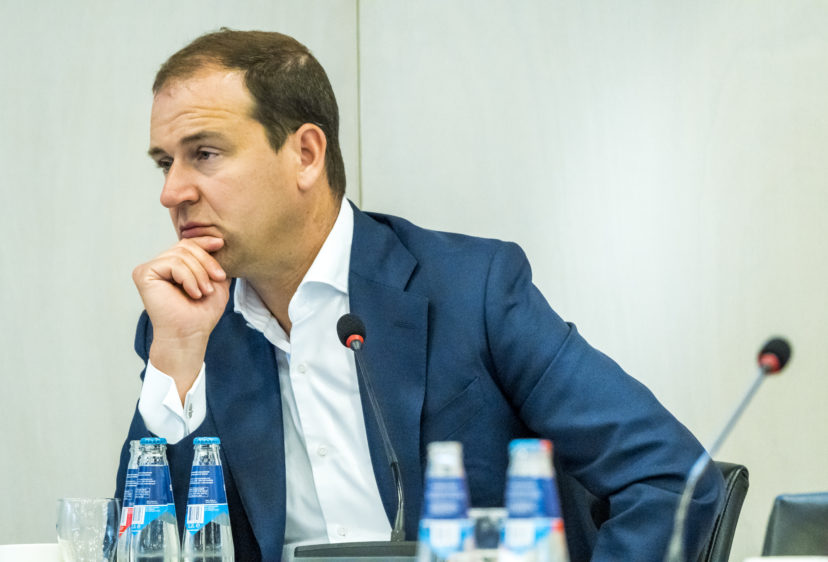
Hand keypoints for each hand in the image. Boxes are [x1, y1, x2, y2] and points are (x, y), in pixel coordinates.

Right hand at [132, 236, 229, 399]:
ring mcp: (149, 268)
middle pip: (186, 246)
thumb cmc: (202, 313)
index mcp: (172, 266)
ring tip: (205, 291)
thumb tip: (216, 240)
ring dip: (200, 273)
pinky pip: (173, 263)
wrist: (191, 334)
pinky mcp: (143, 273)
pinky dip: (189, 278)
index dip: (204, 242)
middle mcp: (158, 265)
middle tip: (217, 280)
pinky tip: (193, 293)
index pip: (188, 244)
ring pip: (181, 254)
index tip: (221, 243)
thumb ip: (214, 262)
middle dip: (207, 262)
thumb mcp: (215, 281)